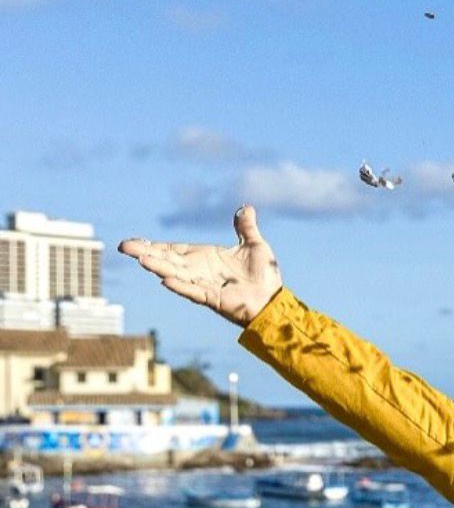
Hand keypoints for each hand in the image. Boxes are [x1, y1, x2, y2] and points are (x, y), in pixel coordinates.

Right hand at [118, 205, 282, 327]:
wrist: (275, 300)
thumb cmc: (265, 276)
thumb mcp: (254, 245)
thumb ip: (246, 228)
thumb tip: (246, 208)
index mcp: (206, 258)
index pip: (174, 250)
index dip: (155, 246)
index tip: (134, 241)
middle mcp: (200, 271)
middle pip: (168, 260)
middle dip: (147, 253)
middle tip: (124, 247)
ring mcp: (205, 285)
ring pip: (177, 275)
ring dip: (159, 267)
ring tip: (141, 260)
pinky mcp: (214, 299)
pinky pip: (194, 292)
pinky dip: (180, 286)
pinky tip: (165, 280)